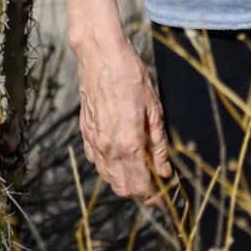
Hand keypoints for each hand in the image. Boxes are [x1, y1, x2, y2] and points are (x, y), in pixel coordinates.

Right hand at [77, 36, 171, 201]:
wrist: (102, 55)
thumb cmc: (131, 76)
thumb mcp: (154, 109)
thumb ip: (158, 145)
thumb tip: (164, 170)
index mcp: (128, 143)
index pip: (141, 185)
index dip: (154, 195)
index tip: (163, 196)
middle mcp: (108, 148)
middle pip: (123, 187)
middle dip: (140, 190)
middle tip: (154, 181)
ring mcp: (94, 141)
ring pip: (108, 177)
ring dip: (124, 180)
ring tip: (140, 168)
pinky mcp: (85, 132)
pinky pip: (96, 161)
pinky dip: (109, 166)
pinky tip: (120, 154)